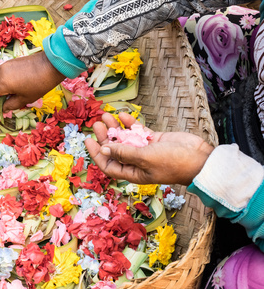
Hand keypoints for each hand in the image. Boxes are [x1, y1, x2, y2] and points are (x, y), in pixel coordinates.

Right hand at [0, 52, 65, 110]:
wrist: (51, 64)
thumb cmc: (40, 84)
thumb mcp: (26, 99)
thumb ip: (11, 104)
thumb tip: (4, 108)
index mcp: (2, 83)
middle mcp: (0, 72)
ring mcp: (5, 65)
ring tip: (0, 94)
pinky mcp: (10, 61)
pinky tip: (7, 85)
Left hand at [84, 112, 214, 184]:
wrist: (200, 158)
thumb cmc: (174, 163)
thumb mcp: (145, 157)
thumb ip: (124, 152)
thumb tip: (105, 149)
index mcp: (133, 173)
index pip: (108, 165)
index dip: (97, 154)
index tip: (88, 140)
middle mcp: (137, 162)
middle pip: (114, 149)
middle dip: (104, 137)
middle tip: (97, 123)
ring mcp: (146, 150)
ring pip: (125, 138)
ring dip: (116, 127)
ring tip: (106, 115)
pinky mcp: (155, 140)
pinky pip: (138, 131)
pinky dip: (130, 124)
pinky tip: (123, 115)